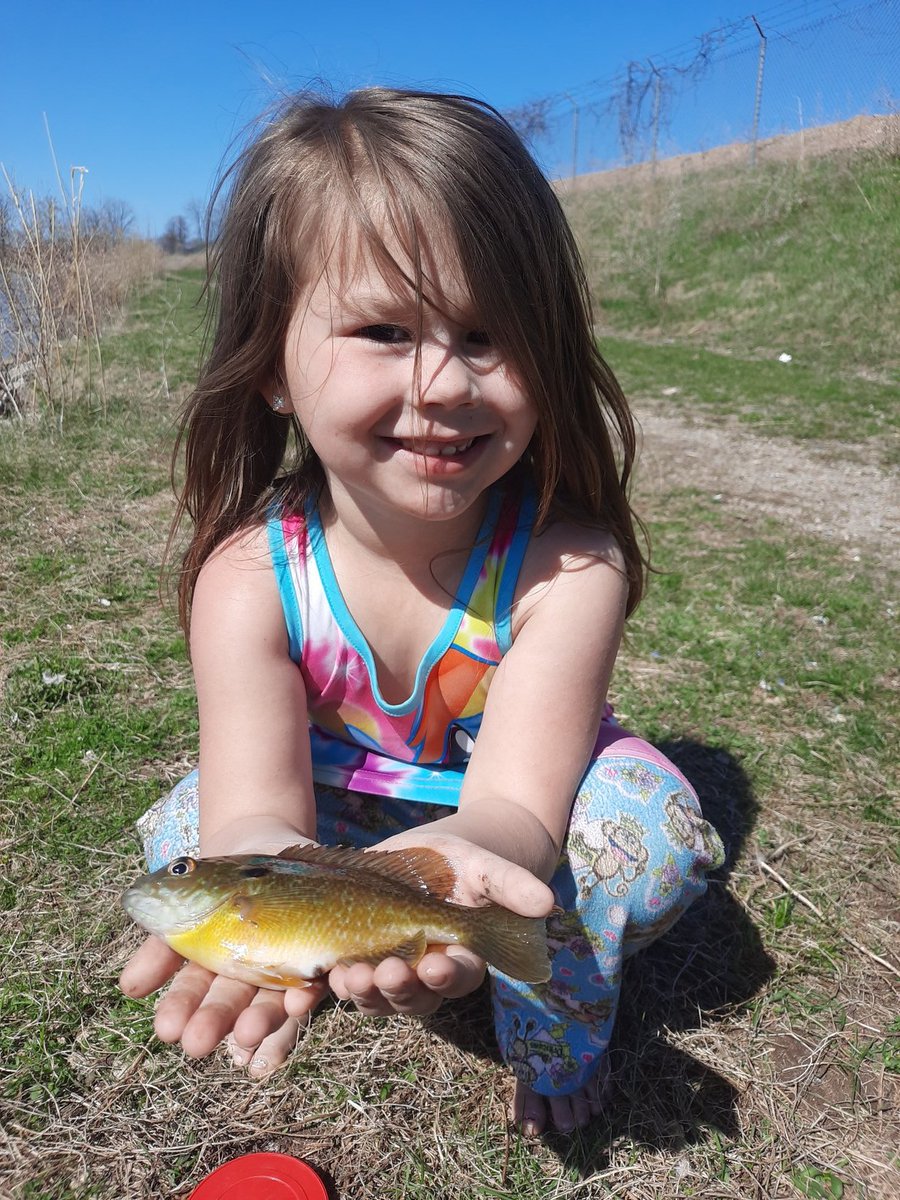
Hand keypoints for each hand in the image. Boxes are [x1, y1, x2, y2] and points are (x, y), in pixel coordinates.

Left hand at [288, 827, 553, 1020]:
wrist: (429, 855)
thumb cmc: (467, 861)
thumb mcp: (487, 866)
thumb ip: (513, 885)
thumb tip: (547, 904)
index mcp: (460, 958)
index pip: (457, 977)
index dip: (447, 976)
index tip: (437, 966)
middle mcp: (423, 973)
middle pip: (412, 997)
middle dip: (398, 989)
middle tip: (386, 974)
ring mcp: (387, 967)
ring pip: (375, 996)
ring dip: (362, 992)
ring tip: (348, 977)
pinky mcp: (354, 955)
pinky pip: (342, 980)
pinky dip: (331, 982)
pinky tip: (320, 975)